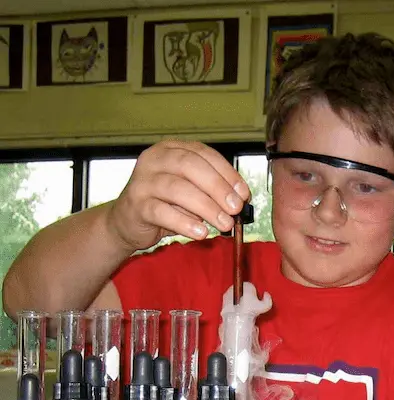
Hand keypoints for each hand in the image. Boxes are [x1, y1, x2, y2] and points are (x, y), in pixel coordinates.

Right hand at [107, 140, 250, 250]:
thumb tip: (240, 200)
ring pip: (178, 189)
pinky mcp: (135, 205)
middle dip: (218, 188)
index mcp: (171, 149)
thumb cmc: (164, 203)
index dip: (227, 173)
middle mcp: (154, 159)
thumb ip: (211, 191)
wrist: (126, 222)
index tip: (244, 193)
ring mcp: (142, 181)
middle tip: (235, 208)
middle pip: (190, 166)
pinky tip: (201, 232)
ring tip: (225, 224)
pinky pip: (162, 212)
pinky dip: (185, 223)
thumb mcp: (190, 191)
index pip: (203, 154)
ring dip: (206, 207)